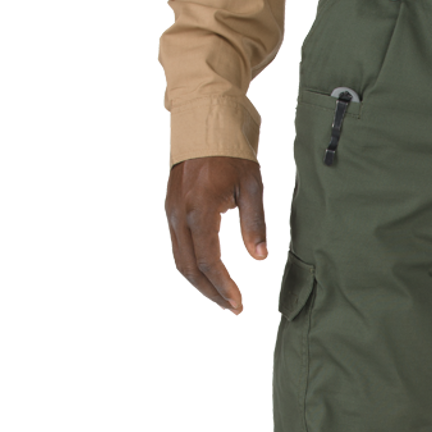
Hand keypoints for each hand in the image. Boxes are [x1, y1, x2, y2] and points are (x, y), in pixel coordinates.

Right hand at [164, 155, 269, 315]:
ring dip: (201, 283)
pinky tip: (211, 274)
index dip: (225, 287)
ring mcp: (172, 212)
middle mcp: (180, 215)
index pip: (210, 262)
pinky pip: (178, 247)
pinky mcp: (171, 209)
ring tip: (223, 297)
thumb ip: (254, 225)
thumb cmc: (233, 154)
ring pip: (181, 260)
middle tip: (234, 309)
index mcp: (200, 211)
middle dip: (212, 293)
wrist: (206, 122)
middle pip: (190, 269)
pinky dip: (193, 266)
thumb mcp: (252, 187)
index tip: (241, 305)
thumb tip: (260, 259)